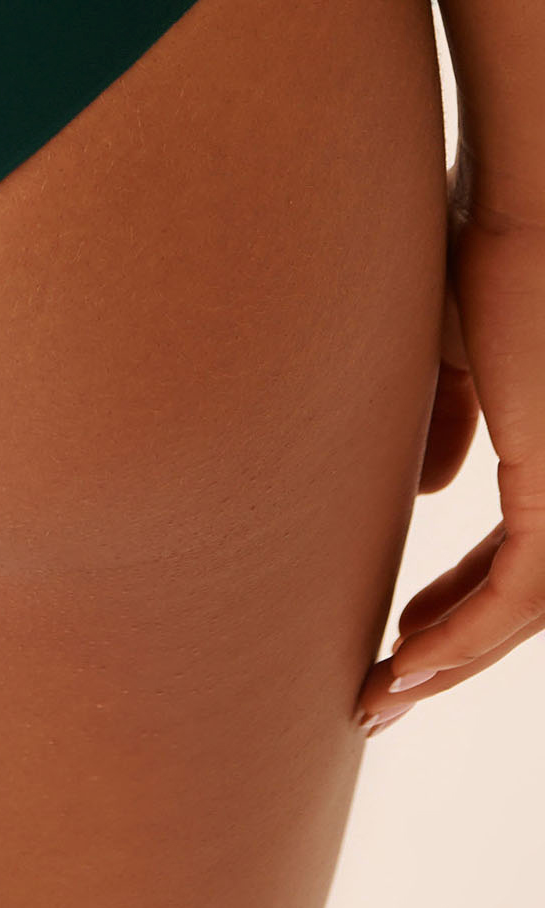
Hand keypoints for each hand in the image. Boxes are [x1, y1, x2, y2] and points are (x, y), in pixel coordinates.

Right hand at [358, 163, 544, 730]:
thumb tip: (431, 489)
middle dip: (451, 650)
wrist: (518, 214)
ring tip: (380, 693)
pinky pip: (521, 594)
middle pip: (524, 599)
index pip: (516, 555)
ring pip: (526, 611)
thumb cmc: (481, 259)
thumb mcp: (451, 359)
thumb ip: (444, 426)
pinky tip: (408, 660)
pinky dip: (465, 635)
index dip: (457, 602)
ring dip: (449, 660)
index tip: (398, 633)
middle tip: (383, 691)